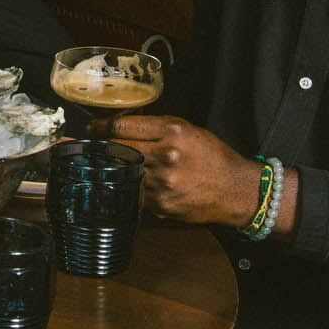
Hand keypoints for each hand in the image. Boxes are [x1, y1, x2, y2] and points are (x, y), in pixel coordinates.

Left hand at [99, 114, 262, 226]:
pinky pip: (134, 192)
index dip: (100, 126)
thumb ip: (154, 125)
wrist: (236, 189)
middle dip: (101, 146)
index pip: (121, 126)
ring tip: (112, 164)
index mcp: (172, 132)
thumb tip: (118, 123)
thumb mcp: (187, 129)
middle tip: (93, 146)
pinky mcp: (161, 204)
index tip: (92, 128)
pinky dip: (130, 186)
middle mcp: (166, 155)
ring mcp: (163, 182)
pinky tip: (133, 182)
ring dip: (114, 168)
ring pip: (122, 171)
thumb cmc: (212, 156)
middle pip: (116, 148)